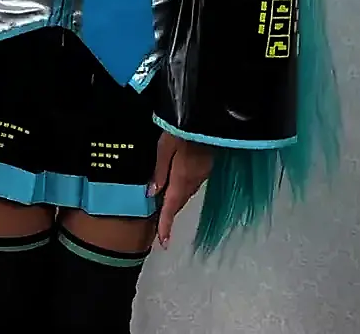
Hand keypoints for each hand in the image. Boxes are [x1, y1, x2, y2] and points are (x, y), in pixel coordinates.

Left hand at [149, 133, 212, 248]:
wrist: (208, 117)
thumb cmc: (183, 128)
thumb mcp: (165, 146)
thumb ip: (159, 171)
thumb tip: (152, 193)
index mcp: (181, 178)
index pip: (171, 207)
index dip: (165, 225)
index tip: (162, 242)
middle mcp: (193, 181)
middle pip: (179, 203)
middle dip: (169, 215)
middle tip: (160, 229)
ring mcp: (201, 175)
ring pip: (186, 194)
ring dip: (175, 203)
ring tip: (165, 211)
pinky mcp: (205, 168)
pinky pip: (191, 185)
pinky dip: (182, 191)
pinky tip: (176, 188)